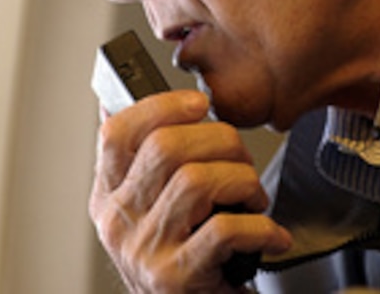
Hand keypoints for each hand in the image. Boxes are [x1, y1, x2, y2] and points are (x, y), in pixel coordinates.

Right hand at [90, 90, 292, 291]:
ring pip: (198, 180)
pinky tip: (270, 234)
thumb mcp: (148, 211)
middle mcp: (118, 222)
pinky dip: (261, 227)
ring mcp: (144, 251)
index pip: (116, 133)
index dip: (161, 106)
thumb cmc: (181, 262)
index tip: (198, 103)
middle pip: (165, 147)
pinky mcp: (175, 278)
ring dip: (243, 181)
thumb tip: (144, 102)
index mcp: (108, 197)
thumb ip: (144, 164)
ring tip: (254, 198)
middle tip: (241, 159)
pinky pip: (225, 229)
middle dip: (221, 140)